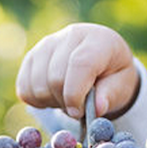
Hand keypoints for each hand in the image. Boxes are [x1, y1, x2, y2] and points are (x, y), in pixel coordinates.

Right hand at [15, 23, 139, 119]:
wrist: (102, 63)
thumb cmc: (114, 75)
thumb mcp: (122, 85)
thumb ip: (111, 96)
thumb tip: (97, 109)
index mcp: (99, 39)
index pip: (80, 64)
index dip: (76, 93)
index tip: (78, 112)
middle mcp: (71, 35)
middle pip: (55, 77)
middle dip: (65, 102)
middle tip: (79, 108)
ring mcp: (47, 43)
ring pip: (37, 84)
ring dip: (51, 102)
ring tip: (68, 100)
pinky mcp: (32, 56)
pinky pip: (24, 87)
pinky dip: (37, 100)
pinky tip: (53, 97)